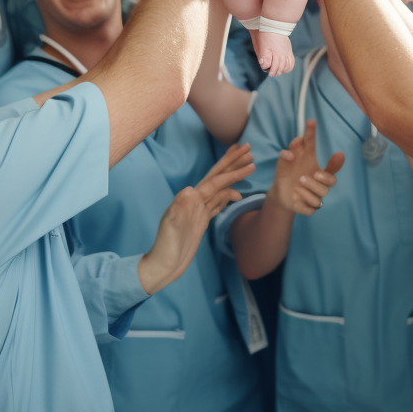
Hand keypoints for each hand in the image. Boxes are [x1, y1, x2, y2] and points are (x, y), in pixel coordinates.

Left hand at [137, 142, 254, 293]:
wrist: (163, 264)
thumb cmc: (166, 247)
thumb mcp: (172, 227)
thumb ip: (179, 208)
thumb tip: (189, 189)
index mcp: (191, 199)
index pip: (215, 181)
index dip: (232, 171)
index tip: (249, 161)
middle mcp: (195, 200)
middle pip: (217, 176)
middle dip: (232, 162)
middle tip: (248, 147)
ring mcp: (199, 210)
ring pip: (220, 187)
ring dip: (232, 175)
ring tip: (247, 165)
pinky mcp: (201, 220)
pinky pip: (218, 203)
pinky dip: (228, 196)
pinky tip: (236, 195)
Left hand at [267, 119, 344, 215]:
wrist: (279, 191)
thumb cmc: (287, 171)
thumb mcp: (285, 159)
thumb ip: (289, 152)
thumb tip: (292, 149)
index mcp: (318, 169)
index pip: (331, 164)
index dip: (337, 160)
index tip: (340, 153)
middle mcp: (319, 183)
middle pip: (332, 181)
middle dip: (326, 178)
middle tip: (315, 174)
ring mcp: (315, 195)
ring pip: (322, 194)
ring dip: (311, 187)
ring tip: (299, 182)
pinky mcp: (309, 207)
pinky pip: (313, 207)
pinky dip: (305, 200)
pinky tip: (296, 194)